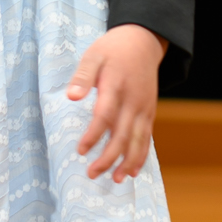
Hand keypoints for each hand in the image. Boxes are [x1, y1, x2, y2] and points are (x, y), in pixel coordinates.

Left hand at [66, 23, 164, 180]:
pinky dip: (141, 155)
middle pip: (123, 134)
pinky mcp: (150, 112)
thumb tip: (71, 97)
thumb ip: (83, 76)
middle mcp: (134, 101)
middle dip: (108, 157)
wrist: (143, 41)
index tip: (81, 151)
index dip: (93, 135)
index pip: (105, 116)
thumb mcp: (94, 55)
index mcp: (116, 86)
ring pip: (138, 140)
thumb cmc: (113, 49)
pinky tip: (133, 171)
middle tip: (92, 174)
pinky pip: (147, 137)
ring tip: (116, 180)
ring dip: (128, 162)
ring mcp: (144, 108)